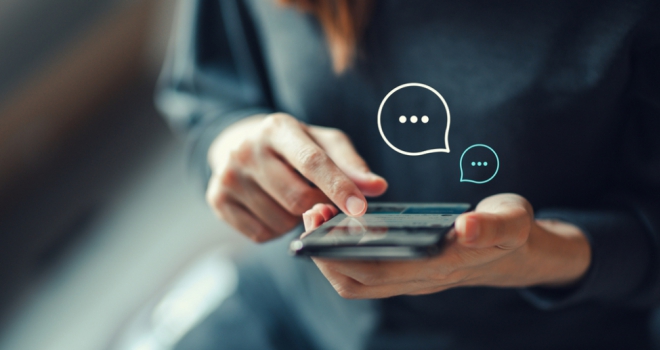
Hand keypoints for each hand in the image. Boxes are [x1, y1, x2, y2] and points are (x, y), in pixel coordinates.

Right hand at [206, 113, 387, 241]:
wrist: (241, 146)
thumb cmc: (296, 147)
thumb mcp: (325, 144)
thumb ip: (352, 165)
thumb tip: (377, 187)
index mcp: (277, 128)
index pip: (313, 161)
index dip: (339, 187)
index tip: (360, 209)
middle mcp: (247, 148)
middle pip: (298, 199)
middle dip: (317, 206)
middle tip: (317, 197)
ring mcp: (228, 175)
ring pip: (280, 221)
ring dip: (295, 219)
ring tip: (288, 197)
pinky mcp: (217, 199)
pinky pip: (260, 234)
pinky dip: (274, 229)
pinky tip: (271, 207)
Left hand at [302, 194, 590, 298]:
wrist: (516, 253)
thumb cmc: (510, 231)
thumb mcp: (512, 220)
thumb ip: (493, 225)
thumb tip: (467, 228)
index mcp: (440, 266)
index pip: (379, 270)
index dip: (343, 251)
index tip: (322, 219)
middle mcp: (420, 280)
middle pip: (357, 280)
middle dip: (325, 251)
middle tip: (312, 211)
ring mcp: (412, 280)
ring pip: (357, 282)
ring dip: (330, 255)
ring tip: (319, 216)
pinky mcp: (407, 273)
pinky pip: (364, 274)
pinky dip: (343, 255)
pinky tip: (339, 226)